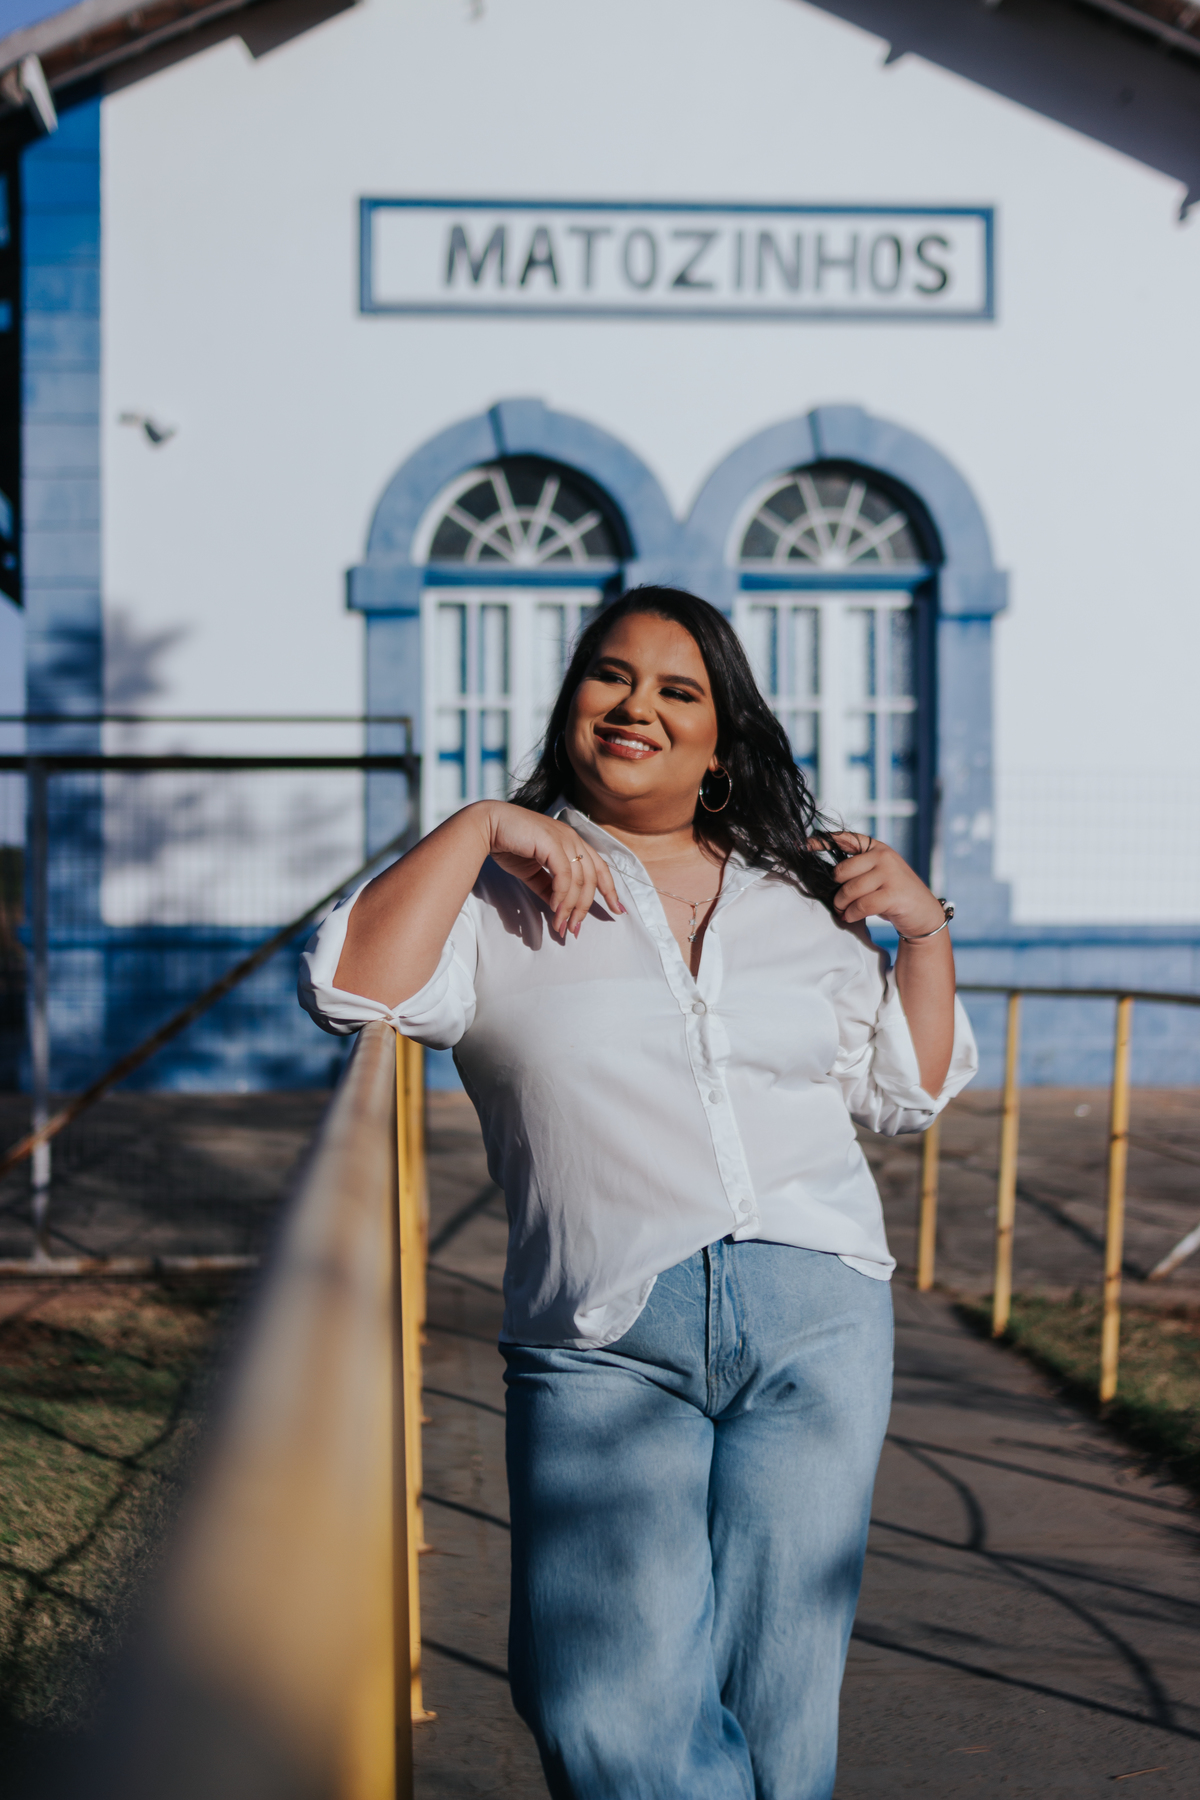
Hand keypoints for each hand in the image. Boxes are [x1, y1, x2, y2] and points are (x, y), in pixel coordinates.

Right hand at [480, 802, 624, 938]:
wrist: (487, 827)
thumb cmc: (509, 846)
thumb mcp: (534, 873)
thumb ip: (549, 888)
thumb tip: (560, 909)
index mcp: (572, 842)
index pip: (600, 867)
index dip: (610, 890)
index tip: (618, 910)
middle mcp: (572, 838)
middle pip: (592, 878)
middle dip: (585, 908)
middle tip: (575, 929)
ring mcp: (564, 838)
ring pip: (579, 880)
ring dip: (571, 907)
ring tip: (562, 925)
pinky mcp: (551, 843)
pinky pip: (564, 876)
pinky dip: (562, 896)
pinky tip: (555, 909)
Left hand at [822, 833, 946, 938]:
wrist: (923, 914)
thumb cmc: (893, 894)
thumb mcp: (877, 874)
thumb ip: (857, 868)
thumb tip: (826, 874)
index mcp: (877, 848)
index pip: (845, 839)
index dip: (822, 842)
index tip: (803, 845)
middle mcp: (884, 856)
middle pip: (841, 871)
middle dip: (837, 890)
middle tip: (840, 902)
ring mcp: (890, 873)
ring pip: (850, 890)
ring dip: (843, 905)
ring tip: (845, 912)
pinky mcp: (894, 894)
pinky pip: (861, 905)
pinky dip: (852, 914)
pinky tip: (851, 917)